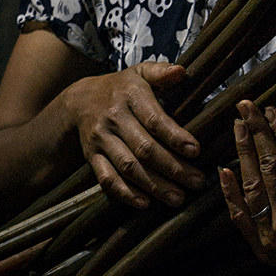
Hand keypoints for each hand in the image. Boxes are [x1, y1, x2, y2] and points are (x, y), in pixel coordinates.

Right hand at [63, 62, 204, 208]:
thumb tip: (181, 71)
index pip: (154, 119)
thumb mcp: (140, 73)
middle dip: (173, 168)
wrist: (79, 99)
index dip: (175, 136)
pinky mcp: (92, 156)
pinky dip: (125, 193)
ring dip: (154, 185)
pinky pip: (106, 178)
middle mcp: (114, 117)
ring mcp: (101, 139)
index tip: (196, 150)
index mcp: (130, 95)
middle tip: (197, 182)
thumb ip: (161, 72)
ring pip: (128, 166)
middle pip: (144, 148)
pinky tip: (145, 203)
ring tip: (178, 198)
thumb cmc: (121, 87)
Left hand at [219, 100, 275, 275]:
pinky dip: (230, 194)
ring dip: (242, 154)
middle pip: (268, 169)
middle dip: (256, 133)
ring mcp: (271, 238)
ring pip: (251, 188)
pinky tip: (223, 169)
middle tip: (245, 106)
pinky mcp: (262, 250)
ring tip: (237, 125)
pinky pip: (241, 218)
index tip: (273, 109)